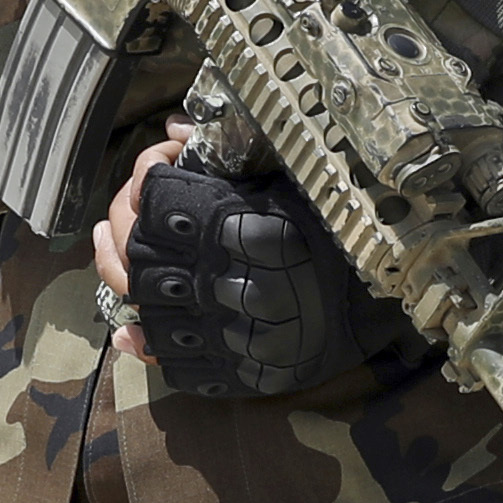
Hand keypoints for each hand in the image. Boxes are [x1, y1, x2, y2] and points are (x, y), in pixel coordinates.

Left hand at [117, 150, 401, 399]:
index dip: (150, 173)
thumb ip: (234, 158)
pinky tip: (129, 330)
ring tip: (110, 246)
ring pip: (141, 302)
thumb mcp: (292, 180)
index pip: (162, 197)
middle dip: (122, 219)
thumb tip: (177, 129)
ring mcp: (223, 334)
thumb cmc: (344, 235)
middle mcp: (223, 285)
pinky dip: (143, 342)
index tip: (160, 159)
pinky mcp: (231, 372)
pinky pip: (172, 358)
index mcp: (240, 231)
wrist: (392, 307)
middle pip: (138, 251)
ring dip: (114, 269)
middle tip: (124, 207)